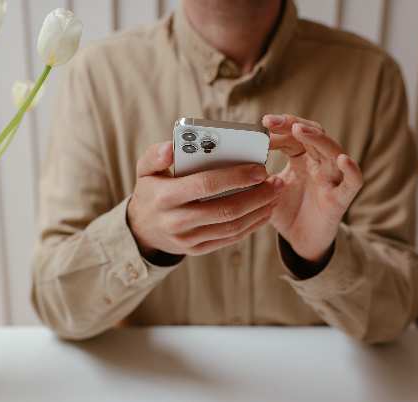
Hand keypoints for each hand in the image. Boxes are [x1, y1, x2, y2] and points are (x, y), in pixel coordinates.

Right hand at [127, 141, 283, 257]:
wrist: (142, 228)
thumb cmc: (151, 190)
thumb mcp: (144, 169)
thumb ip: (156, 155)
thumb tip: (171, 147)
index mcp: (164, 197)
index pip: (205, 185)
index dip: (235, 177)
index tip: (259, 168)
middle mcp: (175, 221)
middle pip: (225, 210)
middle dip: (256, 196)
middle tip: (275, 181)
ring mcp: (187, 240)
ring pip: (231, 227)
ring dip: (258, 211)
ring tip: (275, 194)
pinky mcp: (197, 250)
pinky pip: (229, 239)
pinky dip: (251, 225)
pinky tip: (264, 211)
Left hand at [262, 114, 363, 262]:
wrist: (300, 240)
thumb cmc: (285, 211)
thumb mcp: (265, 189)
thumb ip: (255, 175)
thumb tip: (233, 159)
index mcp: (300, 158)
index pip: (293, 135)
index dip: (280, 127)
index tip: (262, 122)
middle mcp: (318, 163)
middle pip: (313, 135)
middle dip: (293, 125)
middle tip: (272, 122)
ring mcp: (332, 179)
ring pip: (332, 151)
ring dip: (317, 138)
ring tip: (299, 130)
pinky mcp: (340, 198)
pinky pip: (352, 182)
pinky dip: (351, 170)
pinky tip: (343, 160)